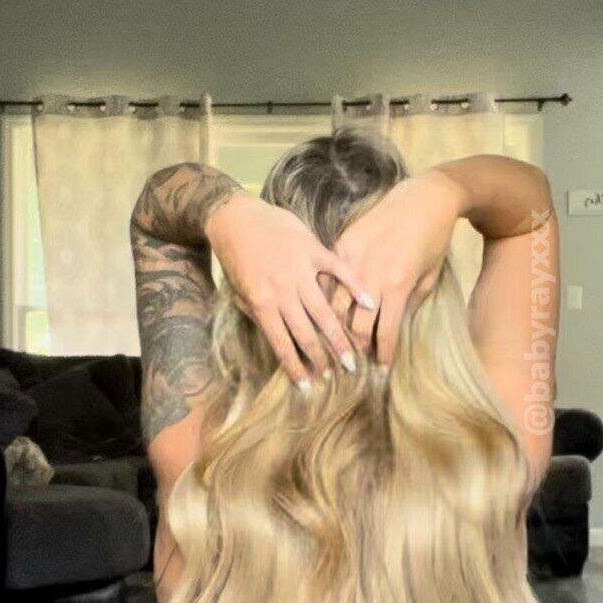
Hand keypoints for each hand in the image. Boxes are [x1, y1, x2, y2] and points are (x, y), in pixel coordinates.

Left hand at [205, 193, 375, 387]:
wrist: (235, 216)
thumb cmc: (234, 257)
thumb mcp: (238, 291)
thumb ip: (257, 313)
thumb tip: (276, 337)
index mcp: (262, 303)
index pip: (282, 343)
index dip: (296, 366)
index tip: (309, 385)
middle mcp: (283, 291)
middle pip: (306, 332)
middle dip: (322, 357)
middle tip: (338, 375)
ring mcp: (300, 269)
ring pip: (324, 309)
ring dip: (339, 336)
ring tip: (352, 356)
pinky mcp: (312, 249)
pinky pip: (337, 270)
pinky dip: (353, 286)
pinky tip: (368, 303)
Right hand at [332, 170, 463, 362]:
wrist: (424, 199)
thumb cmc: (433, 240)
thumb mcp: (430, 277)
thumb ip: (411, 305)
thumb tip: (393, 328)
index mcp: (398, 288)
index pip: (385, 333)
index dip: (382, 355)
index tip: (380, 367)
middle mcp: (372, 277)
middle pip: (355, 326)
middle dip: (356, 348)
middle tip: (356, 359)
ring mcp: (353, 260)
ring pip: (335, 306)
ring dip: (337, 327)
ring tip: (338, 339)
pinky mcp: (342, 245)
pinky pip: (328, 279)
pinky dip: (328, 297)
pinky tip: (328, 309)